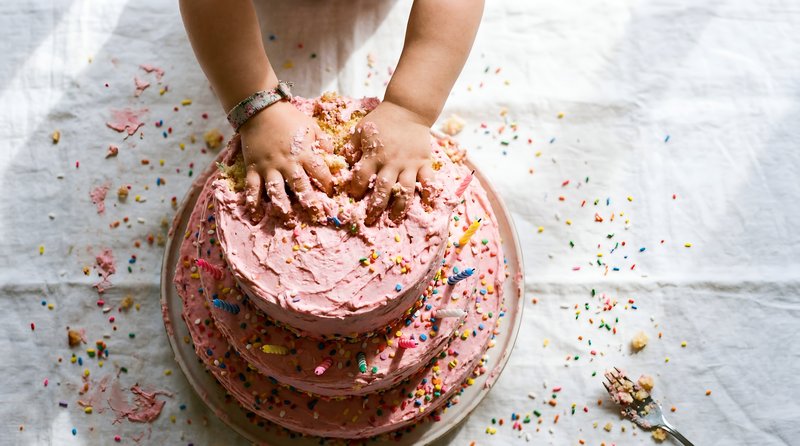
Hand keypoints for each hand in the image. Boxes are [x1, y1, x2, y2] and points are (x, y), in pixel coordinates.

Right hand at [239, 101, 333, 221]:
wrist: (260, 109)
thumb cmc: (289, 118)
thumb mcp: (312, 126)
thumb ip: (324, 142)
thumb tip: (332, 157)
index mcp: (304, 153)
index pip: (320, 173)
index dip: (328, 185)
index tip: (330, 194)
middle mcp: (287, 163)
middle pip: (301, 187)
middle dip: (310, 203)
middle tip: (316, 216)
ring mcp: (269, 167)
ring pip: (276, 191)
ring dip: (282, 207)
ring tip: (287, 220)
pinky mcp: (253, 168)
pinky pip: (252, 187)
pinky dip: (252, 201)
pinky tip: (254, 214)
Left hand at [348, 101, 435, 224]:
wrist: (407, 109)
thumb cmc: (381, 120)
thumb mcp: (360, 130)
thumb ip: (351, 148)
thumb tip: (342, 164)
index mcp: (373, 154)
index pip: (361, 177)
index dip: (355, 190)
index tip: (352, 199)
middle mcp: (391, 162)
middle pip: (382, 189)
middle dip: (375, 207)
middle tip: (370, 221)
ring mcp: (409, 163)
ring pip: (405, 189)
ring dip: (400, 207)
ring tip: (395, 220)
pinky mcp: (423, 162)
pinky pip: (428, 180)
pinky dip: (429, 193)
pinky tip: (428, 206)